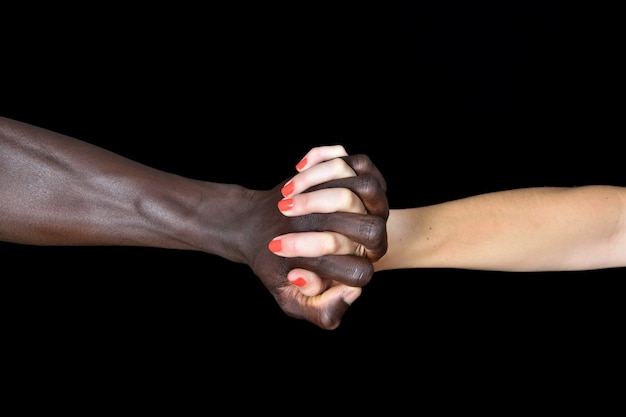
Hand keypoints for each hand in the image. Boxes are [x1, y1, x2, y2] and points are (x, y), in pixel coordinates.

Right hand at [240, 146, 386, 328]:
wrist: (266, 230)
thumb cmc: (280, 268)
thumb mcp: (293, 300)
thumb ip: (320, 312)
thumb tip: (351, 293)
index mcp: (361, 264)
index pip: (361, 270)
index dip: (318, 259)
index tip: (280, 251)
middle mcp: (371, 232)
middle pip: (373, 229)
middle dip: (324, 223)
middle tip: (285, 214)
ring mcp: (369, 200)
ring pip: (367, 188)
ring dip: (322, 187)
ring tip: (288, 193)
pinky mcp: (356, 171)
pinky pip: (353, 161)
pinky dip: (324, 161)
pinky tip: (297, 170)